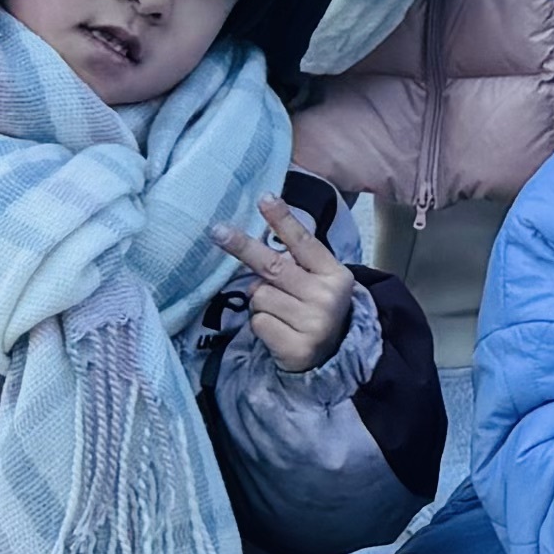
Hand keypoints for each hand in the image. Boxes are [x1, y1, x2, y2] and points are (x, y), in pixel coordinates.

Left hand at [209, 204, 358, 376]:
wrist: (333, 355)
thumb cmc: (316, 308)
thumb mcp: (318, 281)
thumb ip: (295, 264)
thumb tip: (254, 251)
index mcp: (335, 274)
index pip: (304, 242)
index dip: (283, 220)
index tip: (265, 198)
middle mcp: (327, 297)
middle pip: (274, 267)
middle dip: (243, 248)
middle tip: (218, 231)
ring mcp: (313, 323)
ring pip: (260, 297)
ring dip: (261, 303)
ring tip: (281, 312)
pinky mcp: (296, 347)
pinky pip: (258, 322)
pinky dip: (262, 324)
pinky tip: (279, 330)